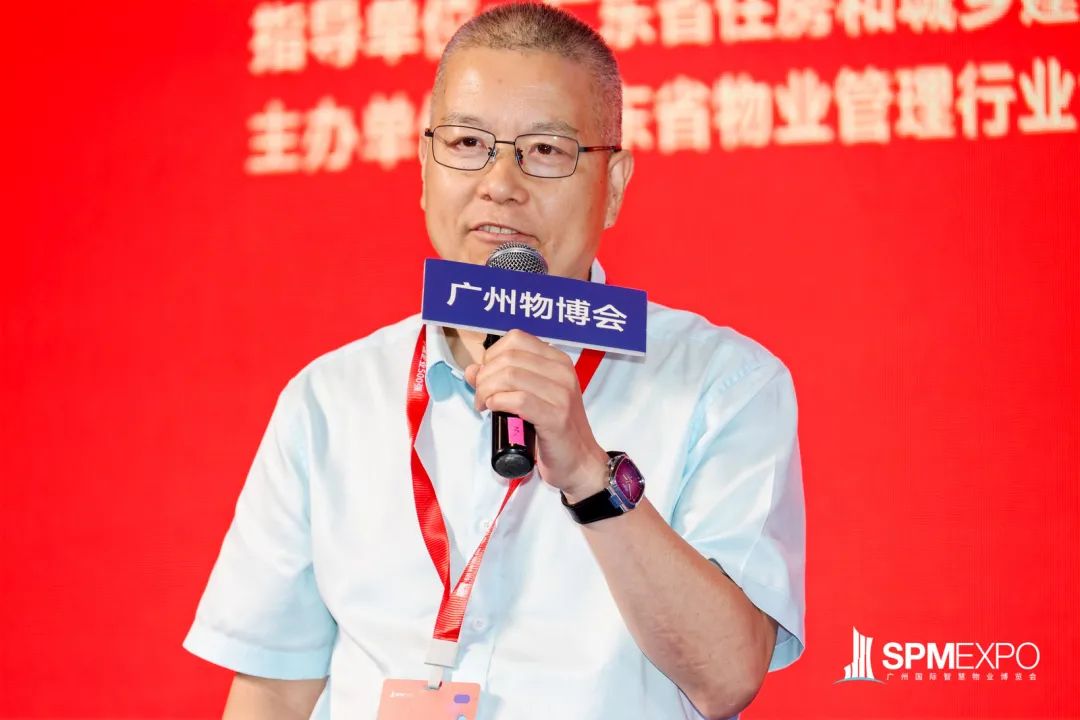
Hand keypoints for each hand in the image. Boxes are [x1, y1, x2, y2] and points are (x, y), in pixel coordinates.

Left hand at [464, 330, 608, 500]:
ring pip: (510, 375)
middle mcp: (562, 372)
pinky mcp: (556, 417)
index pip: (516, 339)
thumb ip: (502, 380)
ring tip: (485, 406)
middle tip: (481, 397)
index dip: (492, 355)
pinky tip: (495, 410)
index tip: (486, 377)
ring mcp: (562, 394)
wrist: (579, 462)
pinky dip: (499, 402)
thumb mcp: (529, 398)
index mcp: (557, 361)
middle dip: (485, 377)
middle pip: (508, 357)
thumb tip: (472, 369)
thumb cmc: (553, 430)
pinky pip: (519, 400)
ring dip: (487, 391)